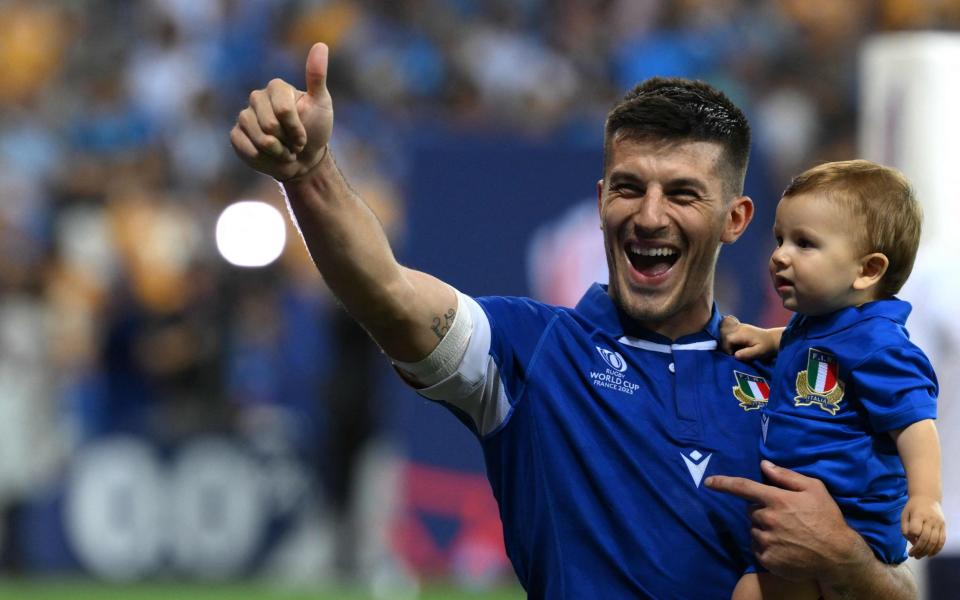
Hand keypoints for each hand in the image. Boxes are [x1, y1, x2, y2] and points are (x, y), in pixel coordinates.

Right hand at [230, 42, 333, 181]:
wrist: (304, 158)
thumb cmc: (315, 129)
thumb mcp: (321, 103)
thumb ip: (317, 77)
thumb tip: (320, 45)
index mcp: (276, 87)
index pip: (283, 110)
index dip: (296, 129)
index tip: (304, 136)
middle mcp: (257, 98)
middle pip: (270, 126)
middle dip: (287, 142)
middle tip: (294, 145)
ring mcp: (244, 116)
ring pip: (258, 138)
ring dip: (277, 152)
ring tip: (284, 151)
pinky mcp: (236, 135)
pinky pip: (245, 148)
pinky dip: (261, 158)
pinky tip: (269, 156)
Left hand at [705, 461, 859, 582]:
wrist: (837, 556)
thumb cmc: (827, 519)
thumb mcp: (815, 489)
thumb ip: (787, 476)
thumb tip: (765, 464)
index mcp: (777, 499)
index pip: (743, 487)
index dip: (723, 483)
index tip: (708, 481)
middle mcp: (767, 519)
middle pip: (751, 510)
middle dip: (762, 510)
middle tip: (785, 517)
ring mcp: (766, 540)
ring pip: (753, 529)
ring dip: (764, 529)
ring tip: (788, 534)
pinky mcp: (767, 558)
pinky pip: (757, 548)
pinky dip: (767, 546)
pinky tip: (785, 546)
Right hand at [719, 316, 779, 359]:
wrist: (773, 339)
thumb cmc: (767, 347)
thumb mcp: (759, 352)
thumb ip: (747, 354)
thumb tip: (735, 355)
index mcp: (743, 333)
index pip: (727, 339)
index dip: (727, 348)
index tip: (732, 355)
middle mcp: (740, 328)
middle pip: (724, 335)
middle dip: (726, 345)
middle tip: (733, 353)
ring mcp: (740, 326)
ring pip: (726, 332)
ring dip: (727, 341)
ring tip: (734, 349)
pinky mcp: (740, 328)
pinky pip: (729, 331)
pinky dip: (730, 338)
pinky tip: (737, 345)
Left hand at [902, 495, 945, 557]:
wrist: (927, 498)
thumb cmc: (913, 507)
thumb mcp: (904, 514)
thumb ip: (905, 528)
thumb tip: (911, 542)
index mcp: (918, 515)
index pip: (915, 530)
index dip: (911, 537)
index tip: (908, 541)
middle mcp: (930, 520)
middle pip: (925, 538)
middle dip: (919, 550)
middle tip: (913, 555)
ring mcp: (938, 524)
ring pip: (935, 542)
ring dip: (927, 552)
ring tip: (919, 556)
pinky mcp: (943, 527)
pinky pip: (942, 541)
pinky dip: (937, 549)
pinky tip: (930, 554)